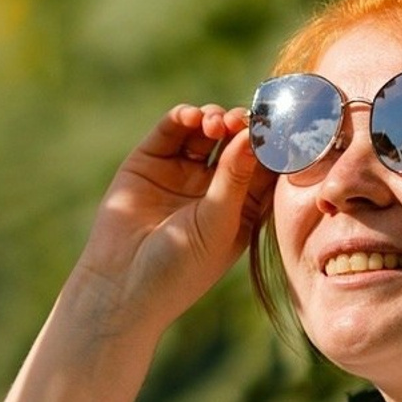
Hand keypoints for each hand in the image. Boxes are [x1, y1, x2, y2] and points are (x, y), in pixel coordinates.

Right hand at [75, 102, 276, 329]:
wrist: (122, 284)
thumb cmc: (179, 267)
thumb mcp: (217, 224)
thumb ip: (235, 178)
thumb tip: (253, 136)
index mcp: (240, 207)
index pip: (264, 166)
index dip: (272, 144)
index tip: (280, 126)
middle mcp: (213, 187)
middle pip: (236, 143)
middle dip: (242, 127)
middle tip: (242, 123)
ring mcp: (180, 172)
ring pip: (205, 131)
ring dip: (215, 118)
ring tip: (214, 124)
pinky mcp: (149, 162)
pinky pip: (170, 130)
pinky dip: (183, 117)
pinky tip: (190, 118)